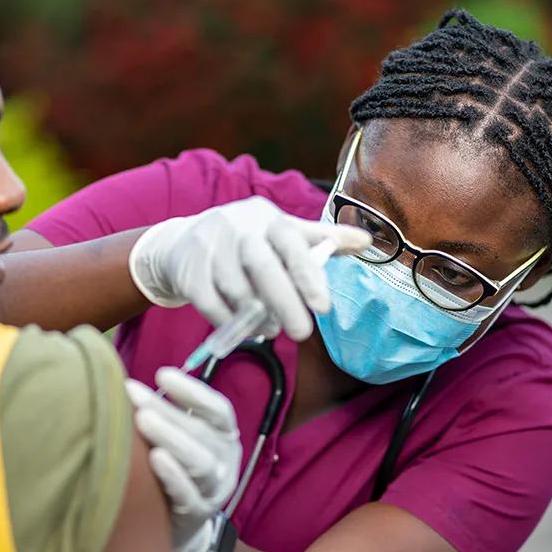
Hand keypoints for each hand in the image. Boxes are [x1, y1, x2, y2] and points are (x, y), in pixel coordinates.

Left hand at [125, 367, 241, 551]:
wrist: (177, 528)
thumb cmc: (174, 469)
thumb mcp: (180, 439)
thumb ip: (166, 413)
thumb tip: (127, 384)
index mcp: (225, 437)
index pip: (218, 410)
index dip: (193, 391)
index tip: (162, 374)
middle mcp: (226, 462)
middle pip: (201, 432)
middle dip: (167, 410)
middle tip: (134, 394)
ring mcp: (215, 491)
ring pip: (200, 462)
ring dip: (171, 438)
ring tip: (143, 420)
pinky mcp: (197, 515)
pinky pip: (188, 495)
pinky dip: (173, 476)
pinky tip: (154, 459)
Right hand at [128, 195, 370, 340]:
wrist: (182, 244)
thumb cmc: (246, 241)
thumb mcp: (283, 234)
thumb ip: (323, 240)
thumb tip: (369, 240)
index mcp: (267, 218)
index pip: (292, 242)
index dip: (308, 275)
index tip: (324, 308)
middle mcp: (236, 226)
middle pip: (263, 267)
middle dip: (285, 304)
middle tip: (302, 333)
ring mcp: (209, 247)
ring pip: (237, 290)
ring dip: (257, 317)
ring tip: (271, 329)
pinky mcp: (188, 270)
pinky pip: (211, 304)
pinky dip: (229, 321)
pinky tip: (242, 326)